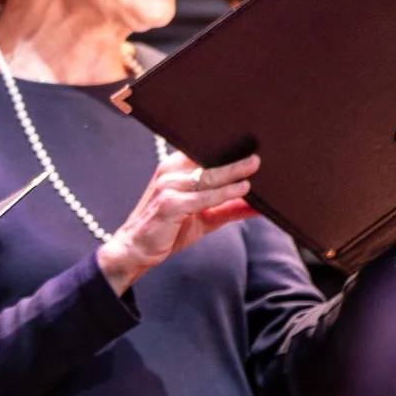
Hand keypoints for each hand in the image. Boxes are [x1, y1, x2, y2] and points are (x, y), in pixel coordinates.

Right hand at [96, 151, 260, 294]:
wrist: (136, 250)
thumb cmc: (169, 229)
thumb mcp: (204, 217)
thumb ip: (229, 208)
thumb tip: (259, 206)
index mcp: (175, 168)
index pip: (203, 152)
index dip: (226, 148)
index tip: (250, 146)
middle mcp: (170, 171)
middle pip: (209, 162)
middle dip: (235, 158)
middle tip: (259, 154)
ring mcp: (168, 186)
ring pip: (208, 177)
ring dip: (233, 172)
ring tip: (254, 166)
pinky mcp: (169, 203)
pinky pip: (203, 197)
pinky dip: (224, 193)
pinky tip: (242, 190)